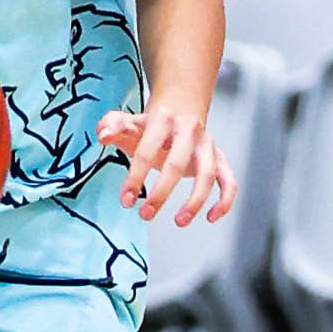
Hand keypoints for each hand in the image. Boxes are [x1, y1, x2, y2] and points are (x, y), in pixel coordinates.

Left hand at [97, 103, 236, 223]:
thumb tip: (103, 136)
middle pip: (177, 163)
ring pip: (208, 174)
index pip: (147, 150)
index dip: (135, 177)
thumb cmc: (148, 126)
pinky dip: (225, 200)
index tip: (125, 200)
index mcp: (163, 119)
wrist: (179, 110)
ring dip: (195, 201)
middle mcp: (189, 130)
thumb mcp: (126, 122)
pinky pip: (229, 181)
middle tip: (145, 214)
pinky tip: (210, 217)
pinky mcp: (220, 159)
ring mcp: (207, 145)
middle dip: (161, 192)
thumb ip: (110, 126)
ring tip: (179, 222)